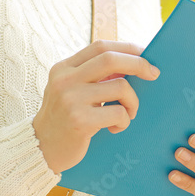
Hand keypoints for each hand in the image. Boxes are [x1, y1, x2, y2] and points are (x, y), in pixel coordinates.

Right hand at [33, 40, 158, 174]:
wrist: (41, 148)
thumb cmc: (64, 117)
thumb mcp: (71, 89)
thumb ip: (93, 75)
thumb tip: (132, 63)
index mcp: (64, 67)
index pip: (100, 46)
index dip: (126, 47)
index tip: (145, 53)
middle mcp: (65, 80)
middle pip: (110, 59)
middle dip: (139, 63)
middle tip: (154, 73)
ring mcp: (71, 100)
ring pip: (120, 87)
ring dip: (133, 102)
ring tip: (127, 114)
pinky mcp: (80, 121)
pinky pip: (118, 113)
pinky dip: (124, 120)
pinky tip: (115, 128)